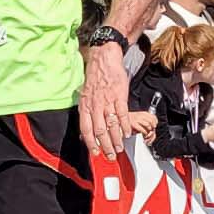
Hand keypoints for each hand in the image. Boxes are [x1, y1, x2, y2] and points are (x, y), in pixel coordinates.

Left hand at [77, 41, 132, 160]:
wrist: (104, 58)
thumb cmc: (95, 77)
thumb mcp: (86, 95)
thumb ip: (87, 111)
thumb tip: (87, 128)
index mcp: (85, 105)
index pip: (86, 129)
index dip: (90, 143)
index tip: (95, 152)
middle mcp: (95, 105)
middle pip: (99, 131)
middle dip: (105, 146)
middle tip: (110, 155)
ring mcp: (107, 100)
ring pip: (111, 125)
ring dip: (116, 139)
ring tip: (120, 147)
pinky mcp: (119, 95)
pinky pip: (122, 114)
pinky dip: (125, 125)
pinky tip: (128, 132)